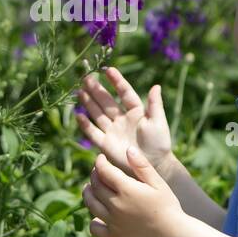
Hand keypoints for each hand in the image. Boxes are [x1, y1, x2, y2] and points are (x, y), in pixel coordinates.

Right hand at [75, 66, 175, 180]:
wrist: (154, 166)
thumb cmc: (159, 143)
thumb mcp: (158, 122)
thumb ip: (155, 105)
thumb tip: (156, 86)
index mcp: (136, 111)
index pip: (124, 93)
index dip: (116, 81)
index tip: (108, 70)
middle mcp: (122, 119)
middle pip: (106, 101)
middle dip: (97, 89)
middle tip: (86, 77)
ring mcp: (113, 131)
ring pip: (98, 113)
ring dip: (89, 103)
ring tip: (80, 91)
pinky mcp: (106, 144)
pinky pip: (93, 132)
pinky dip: (86, 124)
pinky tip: (78, 115)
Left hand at [83, 146, 185, 236]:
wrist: (173, 236)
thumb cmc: (168, 206)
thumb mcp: (158, 183)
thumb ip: (142, 166)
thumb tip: (128, 149)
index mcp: (126, 189)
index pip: (103, 170)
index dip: (99, 162)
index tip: (101, 158)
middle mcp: (116, 205)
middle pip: (95, 185)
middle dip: (94, 175)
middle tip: (99, 171)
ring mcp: (113, 222)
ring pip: (91, 204)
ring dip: (88, 194)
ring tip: (90, 188)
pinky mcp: (114, 236)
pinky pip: (95, 228)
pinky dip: (93, 221)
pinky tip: (99, 216)